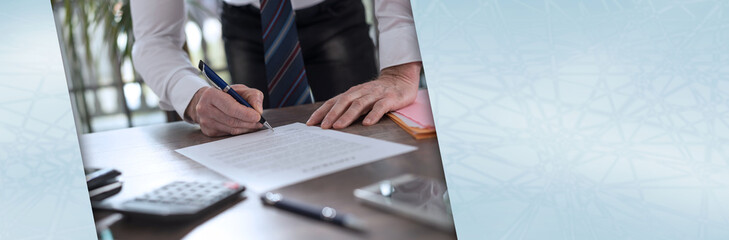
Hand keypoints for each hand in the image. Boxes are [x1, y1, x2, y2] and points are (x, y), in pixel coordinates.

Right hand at [185, 84, 263, 135]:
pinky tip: (245, 126)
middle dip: (248, 122)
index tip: (257, 116)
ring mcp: (205, 122)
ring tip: (254, 124)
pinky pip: (228, 134)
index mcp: (211, 95)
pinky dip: (240, 131)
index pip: (230, 107)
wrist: (207, 101)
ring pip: (231, 129)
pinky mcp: (208, 132)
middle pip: (231, 120)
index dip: (245, 113)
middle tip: (259, 121)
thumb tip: (258, 110)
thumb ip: (253, 96)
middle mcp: (204, 109)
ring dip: (246, 127)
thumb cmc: (225, 94)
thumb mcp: (241, 90)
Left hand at [306, 62, 421, 128]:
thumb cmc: (378, 92)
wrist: (401, 79)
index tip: (310, 123)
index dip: (321, 111)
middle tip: (323, 126)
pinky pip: (380, 107)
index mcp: (352, 93)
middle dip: (332, 114)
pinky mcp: (389, 99)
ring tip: (339, 127)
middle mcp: (361, 92)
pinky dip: (373, 115)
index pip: (333, 101)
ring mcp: (375, 95)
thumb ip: (348, 107)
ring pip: (359, 104)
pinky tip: (367, 123)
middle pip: (343, 102)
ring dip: (347, 116)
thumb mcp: (361, 98)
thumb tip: (330, 122)